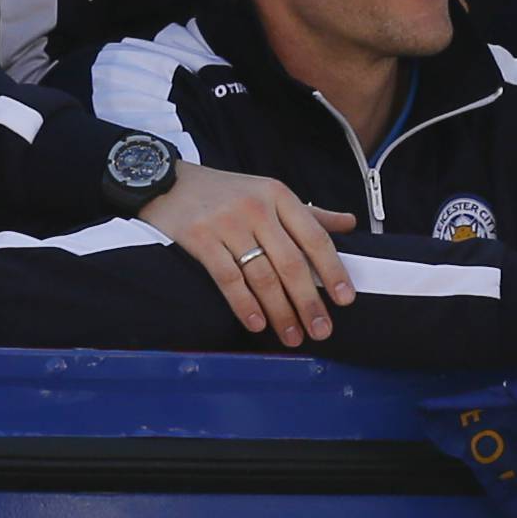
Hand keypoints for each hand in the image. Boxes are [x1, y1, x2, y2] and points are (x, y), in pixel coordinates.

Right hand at [139, 161, 355, 342]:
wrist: (166, 181)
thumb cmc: (224, 192)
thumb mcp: (268, 192)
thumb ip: (309, 212)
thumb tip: (350, 223)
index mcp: (279, 195)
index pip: (314, 237)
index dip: (332, 270)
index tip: (345, 300)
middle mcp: (256, 208)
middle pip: (291, 262)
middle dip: (308, 302)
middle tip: (321, 331)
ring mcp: (227, 223)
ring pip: (262, 275)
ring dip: (279, 311)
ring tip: (291, 336)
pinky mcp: (200, 238)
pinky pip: (228, 278)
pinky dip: (244, 304)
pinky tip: (256, 323)